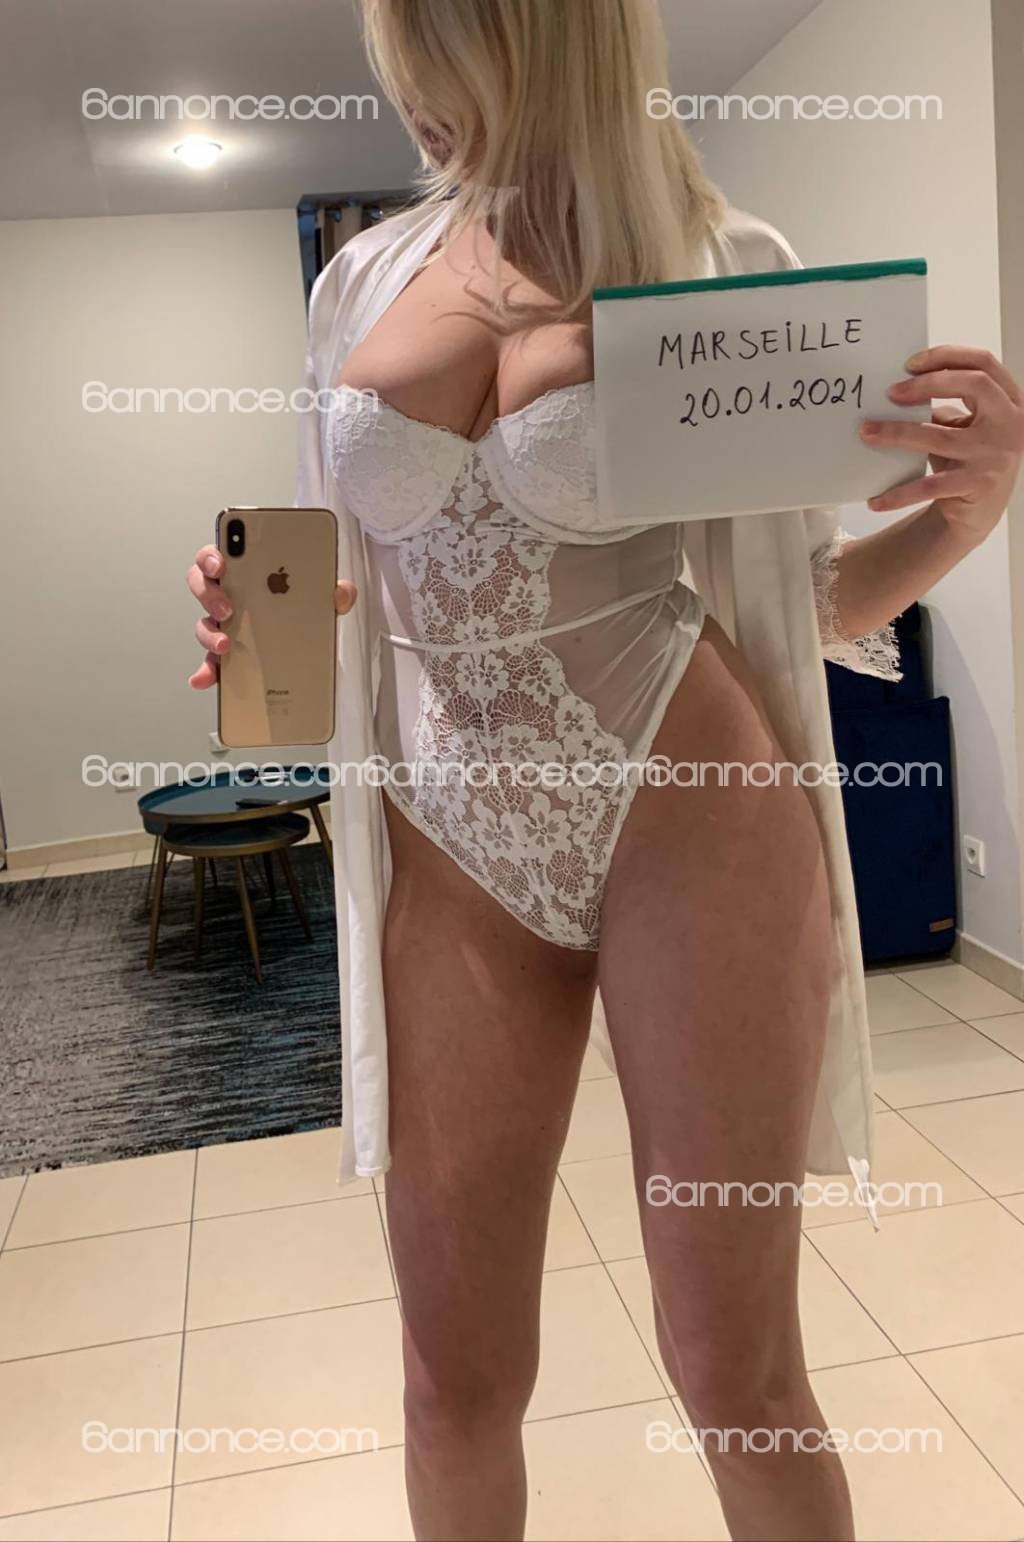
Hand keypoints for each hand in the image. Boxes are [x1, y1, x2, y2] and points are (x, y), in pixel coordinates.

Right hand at [185, 543, 357, 688]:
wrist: (309, 645)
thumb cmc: (304, 607)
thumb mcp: (322, 596)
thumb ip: (334, 591)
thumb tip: (341, 593)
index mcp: (246, 572)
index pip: (219, 554)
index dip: (213, 556)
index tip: (221, 563)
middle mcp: (229, 595)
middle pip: (202, 586)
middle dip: (211, 595)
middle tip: (228, 608)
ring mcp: (224, 625)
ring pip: (204, 624)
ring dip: (210, 634)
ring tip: (226, 646)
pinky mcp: (227, 655)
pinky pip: (211, 663)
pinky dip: (207, 672)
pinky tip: (206, 679)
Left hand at [859, 346, 1023, 543]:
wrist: (979, 514)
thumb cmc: (968, 460)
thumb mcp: (965, 427)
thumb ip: (946, 405)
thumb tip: (899, 389)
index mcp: (1010, 401)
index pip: (984, 363)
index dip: (948, 356)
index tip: (911, 363)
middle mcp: (1010, 424)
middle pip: (974, 385)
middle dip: (928, 383)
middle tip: (891, 393)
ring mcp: (995, 456)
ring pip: (940, 436)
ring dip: (897, 432)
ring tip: (867, 432)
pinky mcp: (976, 485)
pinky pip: (930, 486)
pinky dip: (899, 493)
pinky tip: (876, 500)